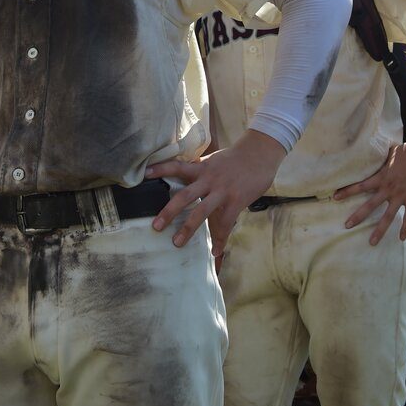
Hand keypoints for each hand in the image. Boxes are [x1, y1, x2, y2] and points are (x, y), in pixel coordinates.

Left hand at [145, 130, 286, 252]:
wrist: (260, 153)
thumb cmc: (236, 157)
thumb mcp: (214, 159)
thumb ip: (199, 168)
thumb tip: (183, 172)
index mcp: (202, 167)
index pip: (177, 166)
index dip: (161, 169)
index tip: (144, 175)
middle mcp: (209, 179)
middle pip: (185, 195)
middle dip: (169, 211)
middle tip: (156, 226)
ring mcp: (222, 191)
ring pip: (202, 212)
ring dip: (188, 229)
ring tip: (177, 243)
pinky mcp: (236, 201)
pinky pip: (226, 224)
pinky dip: (220, 240)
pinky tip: (215, 252)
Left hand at [333, 138, 405, 244]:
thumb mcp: (388, 154)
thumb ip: (381, 158)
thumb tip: (373, 150)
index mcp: (381, 177)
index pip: (360, 186)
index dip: (347, 192)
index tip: (335, 197)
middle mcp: (388, 188)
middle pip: (369, 205)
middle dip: (357, 216)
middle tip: (347, 226)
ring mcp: (401, 195)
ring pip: (388, 216)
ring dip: (380, 230)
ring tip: (372, 242)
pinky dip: (405, 228)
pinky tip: (401, 239)